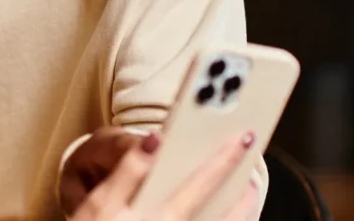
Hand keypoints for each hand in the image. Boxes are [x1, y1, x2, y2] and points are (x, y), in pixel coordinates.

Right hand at [70, 131, 256, 220]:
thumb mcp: (101, 203)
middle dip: (242, 191)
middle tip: (253, 173)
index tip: (243, 141)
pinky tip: (227, 217)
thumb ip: (129, 171)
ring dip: (240, 212)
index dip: (224, 160)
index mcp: (162, 216)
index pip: (201, 183)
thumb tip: (156, 140)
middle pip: (224, 213)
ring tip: (247, 196)